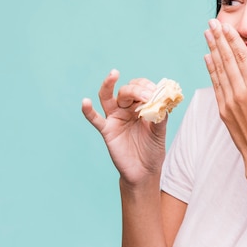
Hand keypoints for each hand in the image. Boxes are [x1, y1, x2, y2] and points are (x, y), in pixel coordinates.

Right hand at [82, 69, 166, 184]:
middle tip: (147, 96)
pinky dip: (88, 110)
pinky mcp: (107, 130)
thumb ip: (159, 116)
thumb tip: (161, 101)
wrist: (144, 172)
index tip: (156, 93)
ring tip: (113, 74)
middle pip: (126, 91)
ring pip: (107, 97)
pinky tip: (85, 102)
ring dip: (109, 84)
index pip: (141, 88)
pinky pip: (95, 119)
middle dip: (136, 90)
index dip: (147, 87)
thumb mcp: (160, 132)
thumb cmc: (152, 150)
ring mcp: (115, 118)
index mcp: (140, 106)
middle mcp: (126, 109)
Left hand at [204, 19, 246, 158]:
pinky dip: (210, 69)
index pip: (241, 58)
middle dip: (219, 39)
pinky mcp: (223, 110)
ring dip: (212, 50)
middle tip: (212, 23)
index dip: (232, 40)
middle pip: (226, 60)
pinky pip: (215, 84)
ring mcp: (228, 101)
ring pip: (218, 70)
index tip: (226, 26)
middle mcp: (238, 93)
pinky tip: (207, 58)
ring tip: (207, 35)